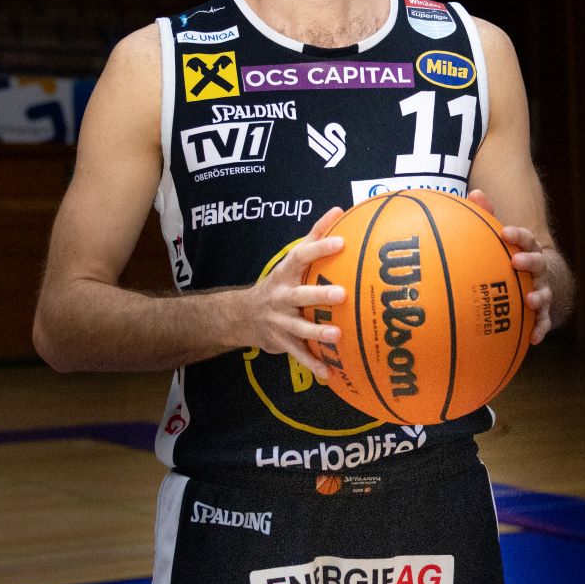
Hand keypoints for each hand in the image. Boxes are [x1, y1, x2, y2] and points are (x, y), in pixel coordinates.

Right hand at [240, 206, 347, 380]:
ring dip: (317, 333)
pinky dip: (313, 365)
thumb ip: (314, 236)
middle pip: (300, 295)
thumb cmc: (279, 283)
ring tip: (337, 336)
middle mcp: (281, 297)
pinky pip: (299, 355)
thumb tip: (340, 209)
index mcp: (285, 274)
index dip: (320, 248)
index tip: (341, 242)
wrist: (242, 316)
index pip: (301, 257)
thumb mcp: (291, 261)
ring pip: (299, 328)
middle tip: (341, 294)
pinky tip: (329, 374)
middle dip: (319, 295)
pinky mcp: (282, 343)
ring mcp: (280, 321)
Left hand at [468, 189, 555, 344]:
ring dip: (539, 297)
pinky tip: (533, 339)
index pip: (526, 240)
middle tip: (516, 261)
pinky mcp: (542, 314)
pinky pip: (543, 323)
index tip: (506, 232)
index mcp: (527, 252)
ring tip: (530, 301)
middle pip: (539, 264)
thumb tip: (474, 192)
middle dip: (529, 261)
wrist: (536, 284)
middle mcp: (538, 271)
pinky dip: (541, 330)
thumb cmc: (510, 259)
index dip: (518, 235)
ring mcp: (543, 292)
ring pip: (544, 294)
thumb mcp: (500, 240)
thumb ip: (487, 217)